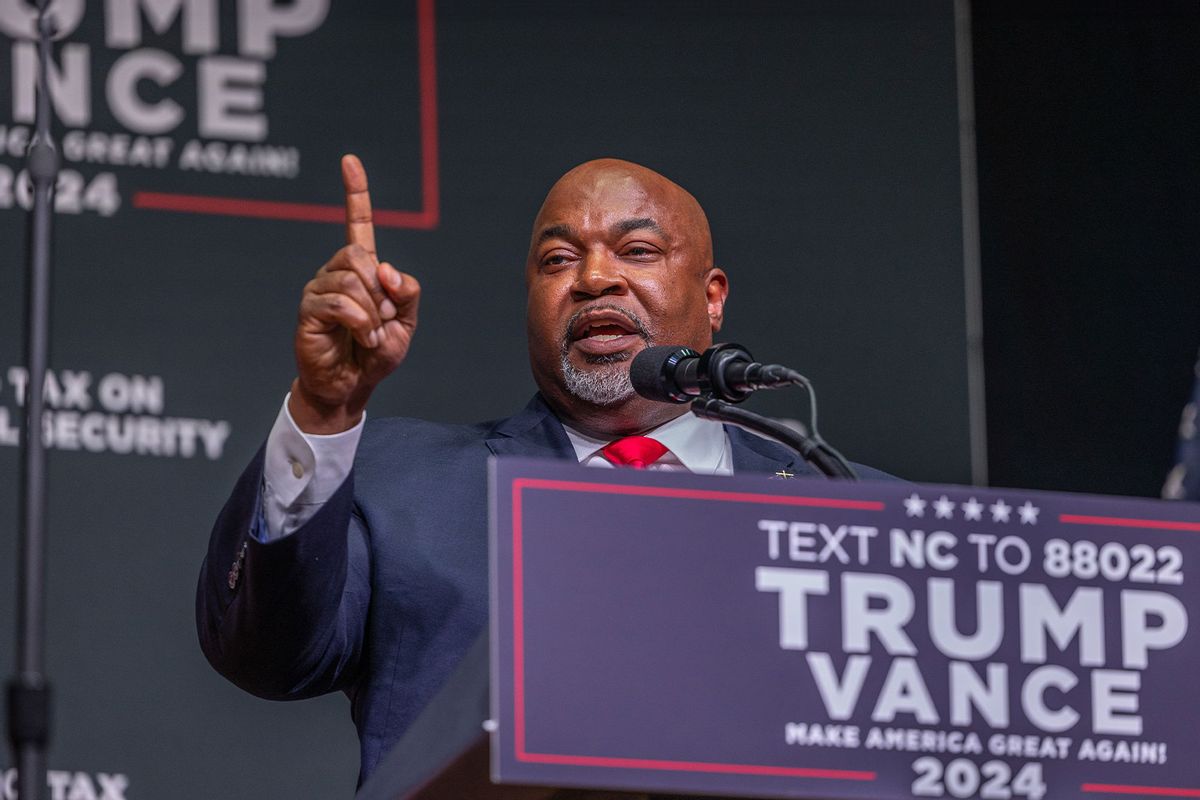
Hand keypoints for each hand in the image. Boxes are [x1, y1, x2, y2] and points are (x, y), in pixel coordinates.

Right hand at [289, 155, 420, 432]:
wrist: (352, 386)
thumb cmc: (376, 354)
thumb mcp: (406, 323)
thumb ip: (407, 292)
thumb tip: (385, 270)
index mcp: (362, 269)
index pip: (358, 224)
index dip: (356, 193)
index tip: (350, 160)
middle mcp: (336, 272)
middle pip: (360, 256)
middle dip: (381, 292)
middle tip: (381, 319)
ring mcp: (319, 288)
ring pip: (352, 280)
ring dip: (371, 312)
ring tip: (369, 335)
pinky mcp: (309, 310)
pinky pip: (340, 303)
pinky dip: (360, 322)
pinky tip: (360, 338)